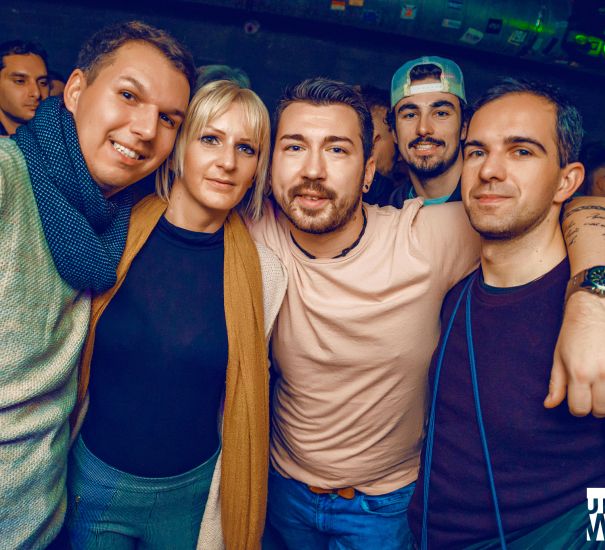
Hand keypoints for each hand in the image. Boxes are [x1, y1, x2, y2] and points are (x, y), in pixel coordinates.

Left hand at [544, 292, 604, 416]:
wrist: (592, 312)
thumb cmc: (572, 335)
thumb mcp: (559, 358)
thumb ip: (556, 384)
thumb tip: (549, 405)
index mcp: (579, 373)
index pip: (580, 409)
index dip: (577, 407)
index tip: (577, 398)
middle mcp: (601, 374)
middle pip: (600, 410)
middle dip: (593, 405)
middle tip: (590, 392)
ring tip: (600, 385)